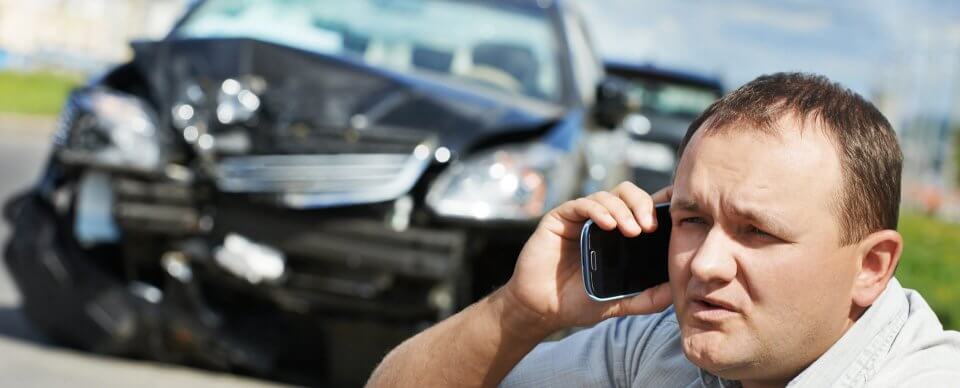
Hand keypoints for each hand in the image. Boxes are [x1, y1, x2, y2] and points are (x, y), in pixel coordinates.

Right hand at [501, 182, 673, 333]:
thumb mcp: (621, 303)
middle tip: (650, 227)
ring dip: (623, 209)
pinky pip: (582, 204)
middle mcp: (601, 220)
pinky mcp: (560, 218)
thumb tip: (675, 289)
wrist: (543, 309)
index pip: (642, 207)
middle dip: (643, 204)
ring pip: (607, 195)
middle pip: (627, 193)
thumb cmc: (579, 302)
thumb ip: (648, 298)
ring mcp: (580, 218)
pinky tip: (608, 225)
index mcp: (618, 234)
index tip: (675, 212)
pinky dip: (598, 210)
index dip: (660, 202)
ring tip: (632, 231)